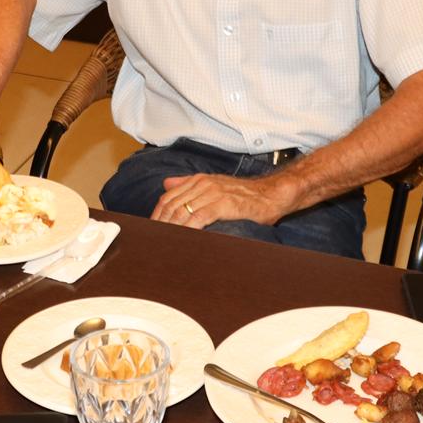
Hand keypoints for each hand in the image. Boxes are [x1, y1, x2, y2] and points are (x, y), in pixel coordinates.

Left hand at [152, 171, 295, 228]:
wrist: (271, 194)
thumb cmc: (244, 195)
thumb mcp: (214, 184)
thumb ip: (188, 184)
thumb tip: (166, 184)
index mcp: (198, 180)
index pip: (168, 198)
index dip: (157, 215)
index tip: (151, 230)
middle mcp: (202, 184)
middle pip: (171, 205)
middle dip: (160, 224)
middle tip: (154, 240)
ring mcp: (213, 193)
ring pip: (182, 211)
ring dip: (171, 228)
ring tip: (164, 242)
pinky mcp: (223, 204)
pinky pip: (198, 217)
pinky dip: (187, 229)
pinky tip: (182, 238)